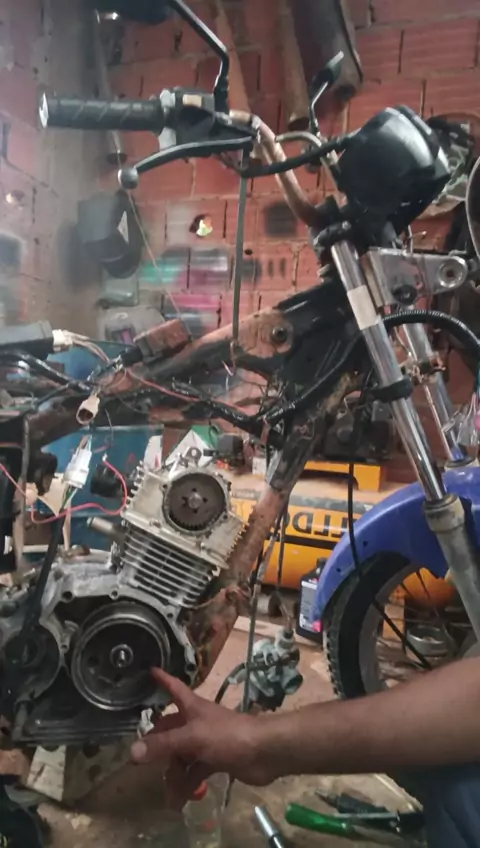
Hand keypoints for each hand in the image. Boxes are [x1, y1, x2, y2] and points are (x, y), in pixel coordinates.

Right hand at [131, 669, 274, 806]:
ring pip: (182, 756)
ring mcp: (206, 742)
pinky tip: (179, 801)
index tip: (150, 670)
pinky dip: (187, 785)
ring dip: (174, 774)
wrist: (263, 752)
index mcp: (192, 708)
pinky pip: (195, 772)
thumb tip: (132, 752)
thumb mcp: (192, 738)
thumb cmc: (227, 735)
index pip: (174, 688)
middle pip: (171, 731)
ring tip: (167, 795)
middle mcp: (197, 722)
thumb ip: (164, 745)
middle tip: (141, 764)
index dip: (163, 680)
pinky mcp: (216, 760)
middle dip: (158, 747)